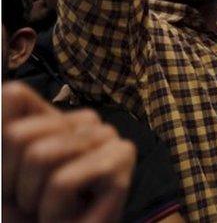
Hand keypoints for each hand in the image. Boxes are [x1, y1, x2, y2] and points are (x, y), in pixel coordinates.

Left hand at [2, 82, 135, 222]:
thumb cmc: (28, 216)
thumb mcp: (4, 173)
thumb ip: (4, 132)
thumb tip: (10, 89)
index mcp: (56, 118)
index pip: (14, 96)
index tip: (7, 178)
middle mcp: (85, 120)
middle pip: (18, 134)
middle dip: (10, 180)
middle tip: (29, 203)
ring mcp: (107, 136)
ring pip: (40, 155)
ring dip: (31, 198)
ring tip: (49, 211)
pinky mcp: (122, 160)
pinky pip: (62, 181)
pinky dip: (52, 210)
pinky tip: (71, 219)